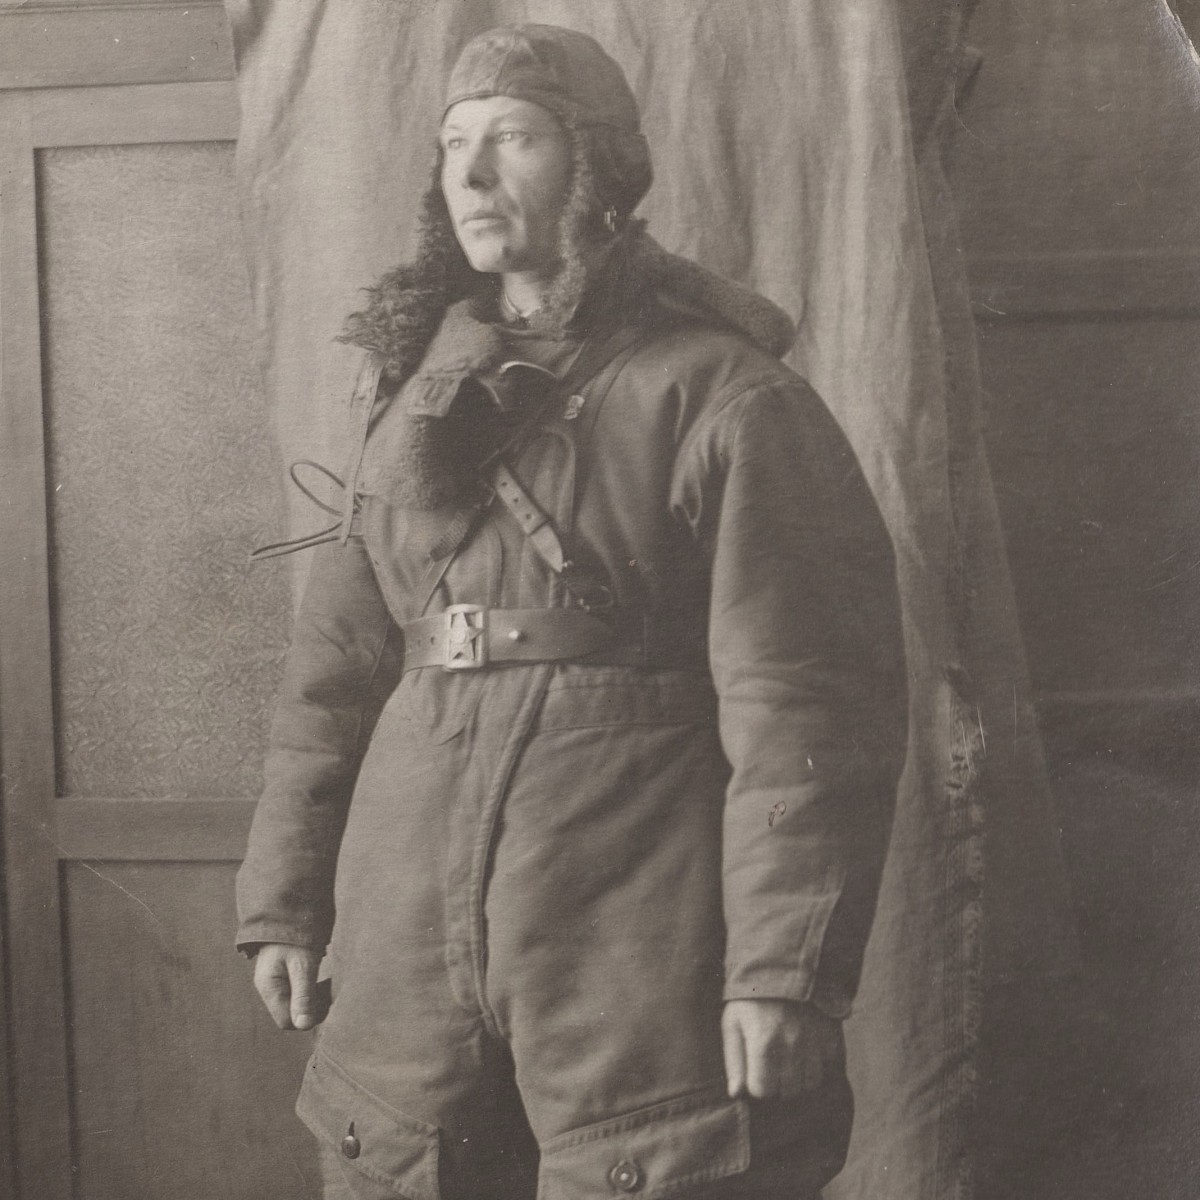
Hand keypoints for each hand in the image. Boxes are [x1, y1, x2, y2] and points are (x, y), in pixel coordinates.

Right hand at [252, 943, 326, 1030]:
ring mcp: (275, 982)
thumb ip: (303, 995)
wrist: (290, 910)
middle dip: (311, 1009)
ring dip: (313, 1000)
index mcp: (269, 987)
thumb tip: (304, 1026)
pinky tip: (322, 982)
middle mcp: (269, 988)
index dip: (308, 1018)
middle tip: (330, 994)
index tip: (327, 1004)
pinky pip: (297, 993)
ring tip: (328, 987)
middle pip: (290, 1014)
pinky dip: (310, 991)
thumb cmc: (297, 935)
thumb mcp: (303, 964)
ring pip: (295, 1004)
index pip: (287, 1021)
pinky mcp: (283, 975)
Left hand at [721, 999, 841, 1098]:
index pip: (763, 1091)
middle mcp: (791, 1046)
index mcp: (763, 1044)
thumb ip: (734, 1060)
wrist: (781, 965)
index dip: (757, 1084)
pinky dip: (820, 1064)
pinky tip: (808, 1052)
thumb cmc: (750, 998)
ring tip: (790, 1061)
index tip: (755, 1071)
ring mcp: (814, 1041)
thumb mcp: (732, 1022)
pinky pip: (830, 1065)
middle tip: (773, 1066)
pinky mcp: (831, 1033)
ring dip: (800, 1078)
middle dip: (778, 1084)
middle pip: (788, 1091)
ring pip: (811, 1083)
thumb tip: (737, 1093)